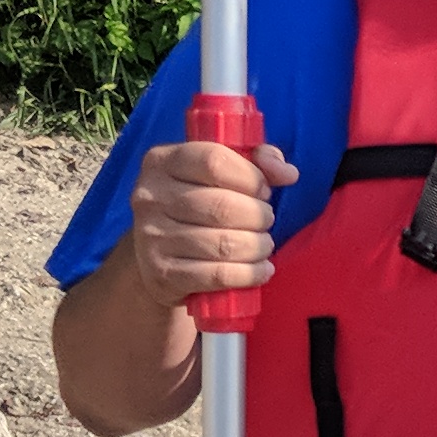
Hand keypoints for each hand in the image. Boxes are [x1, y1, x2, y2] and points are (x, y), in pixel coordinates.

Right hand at [120, 136, 300, 305]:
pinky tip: (261, 270)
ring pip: (224, 243)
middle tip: (265, 222)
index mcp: (161, 162)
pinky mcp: (162, 274)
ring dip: (257, 246)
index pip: (214, 161)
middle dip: (258, 216)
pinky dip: (249, 274)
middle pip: (222, 206)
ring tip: (263, 245)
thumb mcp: (220, 175)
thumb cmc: (198, 209)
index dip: (251, 176)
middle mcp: (149, 197)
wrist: (157, 259)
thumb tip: (287, 173)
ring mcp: (152, 237)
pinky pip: (218, 275)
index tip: (264, 190)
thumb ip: (257, 162)